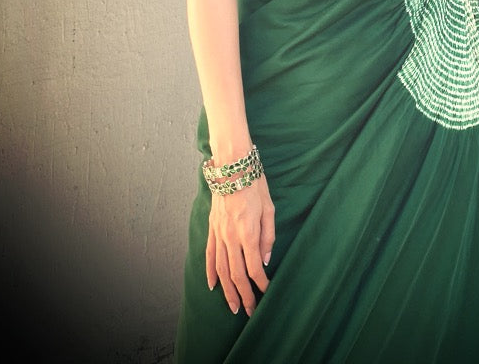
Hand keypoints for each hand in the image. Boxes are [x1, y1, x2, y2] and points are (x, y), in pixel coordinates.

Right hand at [206, 174, 274, 315]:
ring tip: (233, 306)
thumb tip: (266, 260)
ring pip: (220, 269)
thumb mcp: (269, 208)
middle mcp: (230, 236)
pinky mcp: (212, 228)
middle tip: (249, 311)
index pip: (254, 266)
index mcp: (247, 232)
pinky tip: (212, 286)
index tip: (266, 292)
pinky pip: (209, 255)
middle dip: (244, 295)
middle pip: (235, 274)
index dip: (260, 283)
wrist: (232, 166)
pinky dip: (210, 272)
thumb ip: (268, 236)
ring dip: (227, 290)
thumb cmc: (255, 185)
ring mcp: (218, 233)